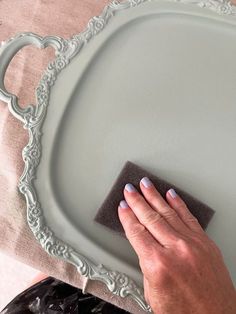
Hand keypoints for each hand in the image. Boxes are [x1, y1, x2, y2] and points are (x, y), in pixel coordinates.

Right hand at [118, 177, 235, 313]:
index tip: (122, 206)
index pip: (136, 232)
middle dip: (137, 201)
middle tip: (129, 189)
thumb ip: (147, 264)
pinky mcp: (205, 243)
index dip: (127, 217)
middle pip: (150, 218)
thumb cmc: (185, 313)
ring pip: (168, 213)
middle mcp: (176, 250)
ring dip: (155, 196)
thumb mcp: (152, 293)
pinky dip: (178, 204)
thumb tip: (145, 246)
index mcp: (158, 264)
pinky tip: (171, 195)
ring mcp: (193, 244)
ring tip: (146, 184)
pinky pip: (189, 217)